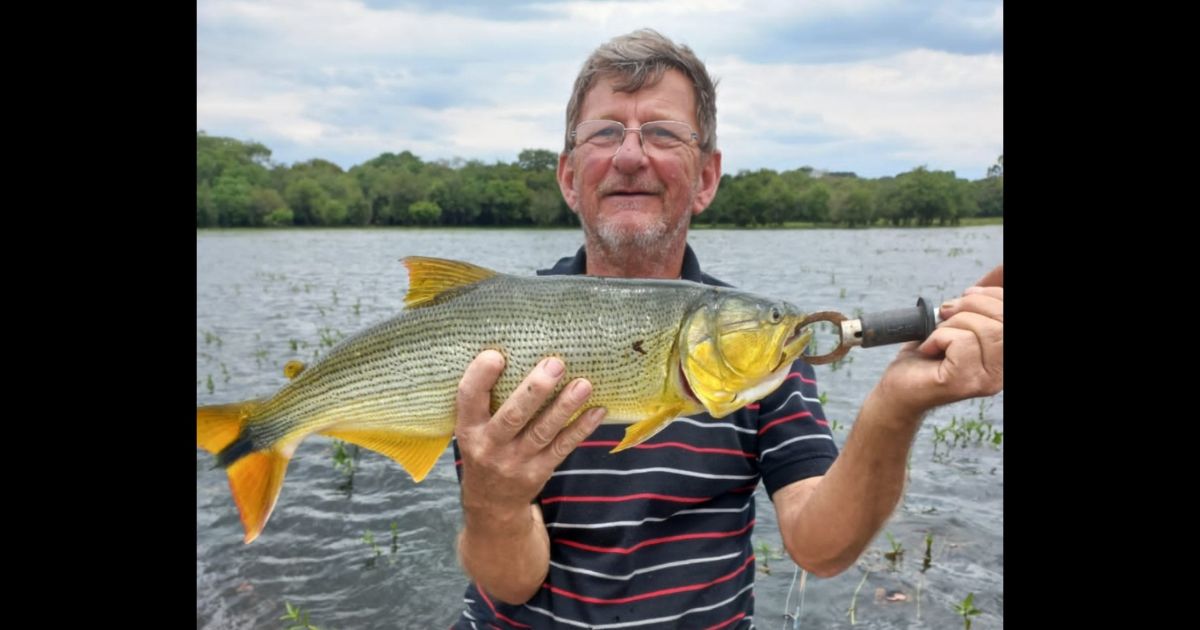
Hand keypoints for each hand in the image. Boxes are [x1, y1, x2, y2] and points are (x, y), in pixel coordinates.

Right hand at [454, 351, 606, 520]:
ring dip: (565, 406)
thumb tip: (519, 352)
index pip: (468, 398)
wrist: (491, 503)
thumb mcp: (472, 428)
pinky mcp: (539, 472)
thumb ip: (486, 400)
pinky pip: (562, 447)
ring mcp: (515, 462)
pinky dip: (581, 428)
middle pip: (513, 415)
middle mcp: (489, 446)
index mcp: (468, 428)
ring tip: (584, 383)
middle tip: (555, 363)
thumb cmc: (485, 449)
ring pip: (542, 431)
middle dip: (535, 389)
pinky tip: (597, 410)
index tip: (497, 355)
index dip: (480, 376)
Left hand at [874, 265, 1003, 416]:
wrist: (898, 387)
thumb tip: (999, 272)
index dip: (994, 295)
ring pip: (984, 329)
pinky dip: (939, 336)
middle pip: (1003, 320)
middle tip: (946, 312)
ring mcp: (986, 380)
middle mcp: (1002, 372)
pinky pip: (962, 341)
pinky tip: (929, 348)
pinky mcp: (964, 383)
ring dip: (952, 323)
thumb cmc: (927, 355)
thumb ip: (978, 305)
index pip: (1012, 314)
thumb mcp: (957, 321)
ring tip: (936, 334)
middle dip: (970, 305)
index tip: (969, 292)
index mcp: (1004, 356)